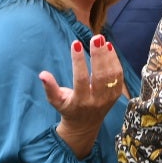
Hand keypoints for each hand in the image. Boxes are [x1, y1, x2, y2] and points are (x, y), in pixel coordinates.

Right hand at [38, 35, 125, 157]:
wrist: (85, 125)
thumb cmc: (68, 109)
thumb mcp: (56, 101)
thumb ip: (50, 88)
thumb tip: (42, 74)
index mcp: (80, 101)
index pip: (81, 79)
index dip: (78, 61)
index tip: (75, 43)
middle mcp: (97, 100)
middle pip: (101, 76)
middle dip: (99, 55)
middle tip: (95, 38)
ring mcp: (108, 98)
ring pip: (112, 75)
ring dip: (109, 56)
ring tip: (102, 40)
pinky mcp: (116, 95)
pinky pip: (118, 77)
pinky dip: (115, 61)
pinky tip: (109, 48)